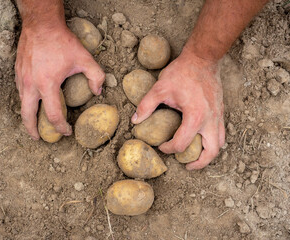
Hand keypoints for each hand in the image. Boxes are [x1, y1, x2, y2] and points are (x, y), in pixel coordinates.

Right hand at [15, 24, 104, 139]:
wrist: (41, 24)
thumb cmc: (62, 41)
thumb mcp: (85, 58)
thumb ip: (96, 76)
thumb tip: (98, 92)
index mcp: (47, 84)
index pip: (54, 115)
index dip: (61, 127)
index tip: (67, 131)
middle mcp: (31, 84)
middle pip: (27, 116)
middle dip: (33, 130)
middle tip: (39, 138)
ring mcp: (22, 78)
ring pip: (22, 104)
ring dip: (28, 116)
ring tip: (35, 123)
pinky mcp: (18, 72)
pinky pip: (20, 92)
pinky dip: (26, 102)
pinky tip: (33, 103)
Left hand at [132, 48, 224, 169]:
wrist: (203, 58)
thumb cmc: (183, 72)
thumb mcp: (160, 87)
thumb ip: (146, 105)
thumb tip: (135, 120)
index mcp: (195, 116)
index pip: (182, 144)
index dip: (169, 148)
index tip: (161, 145)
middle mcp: (211, 120)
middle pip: (211, 152)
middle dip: (199, 163)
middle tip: (187, 165)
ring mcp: (219, 116)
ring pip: (220, 144)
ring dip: (208, 154)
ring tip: (195, 156)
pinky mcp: (221, 111)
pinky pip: (221, 133)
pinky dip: (212, 141)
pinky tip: (200, 138)